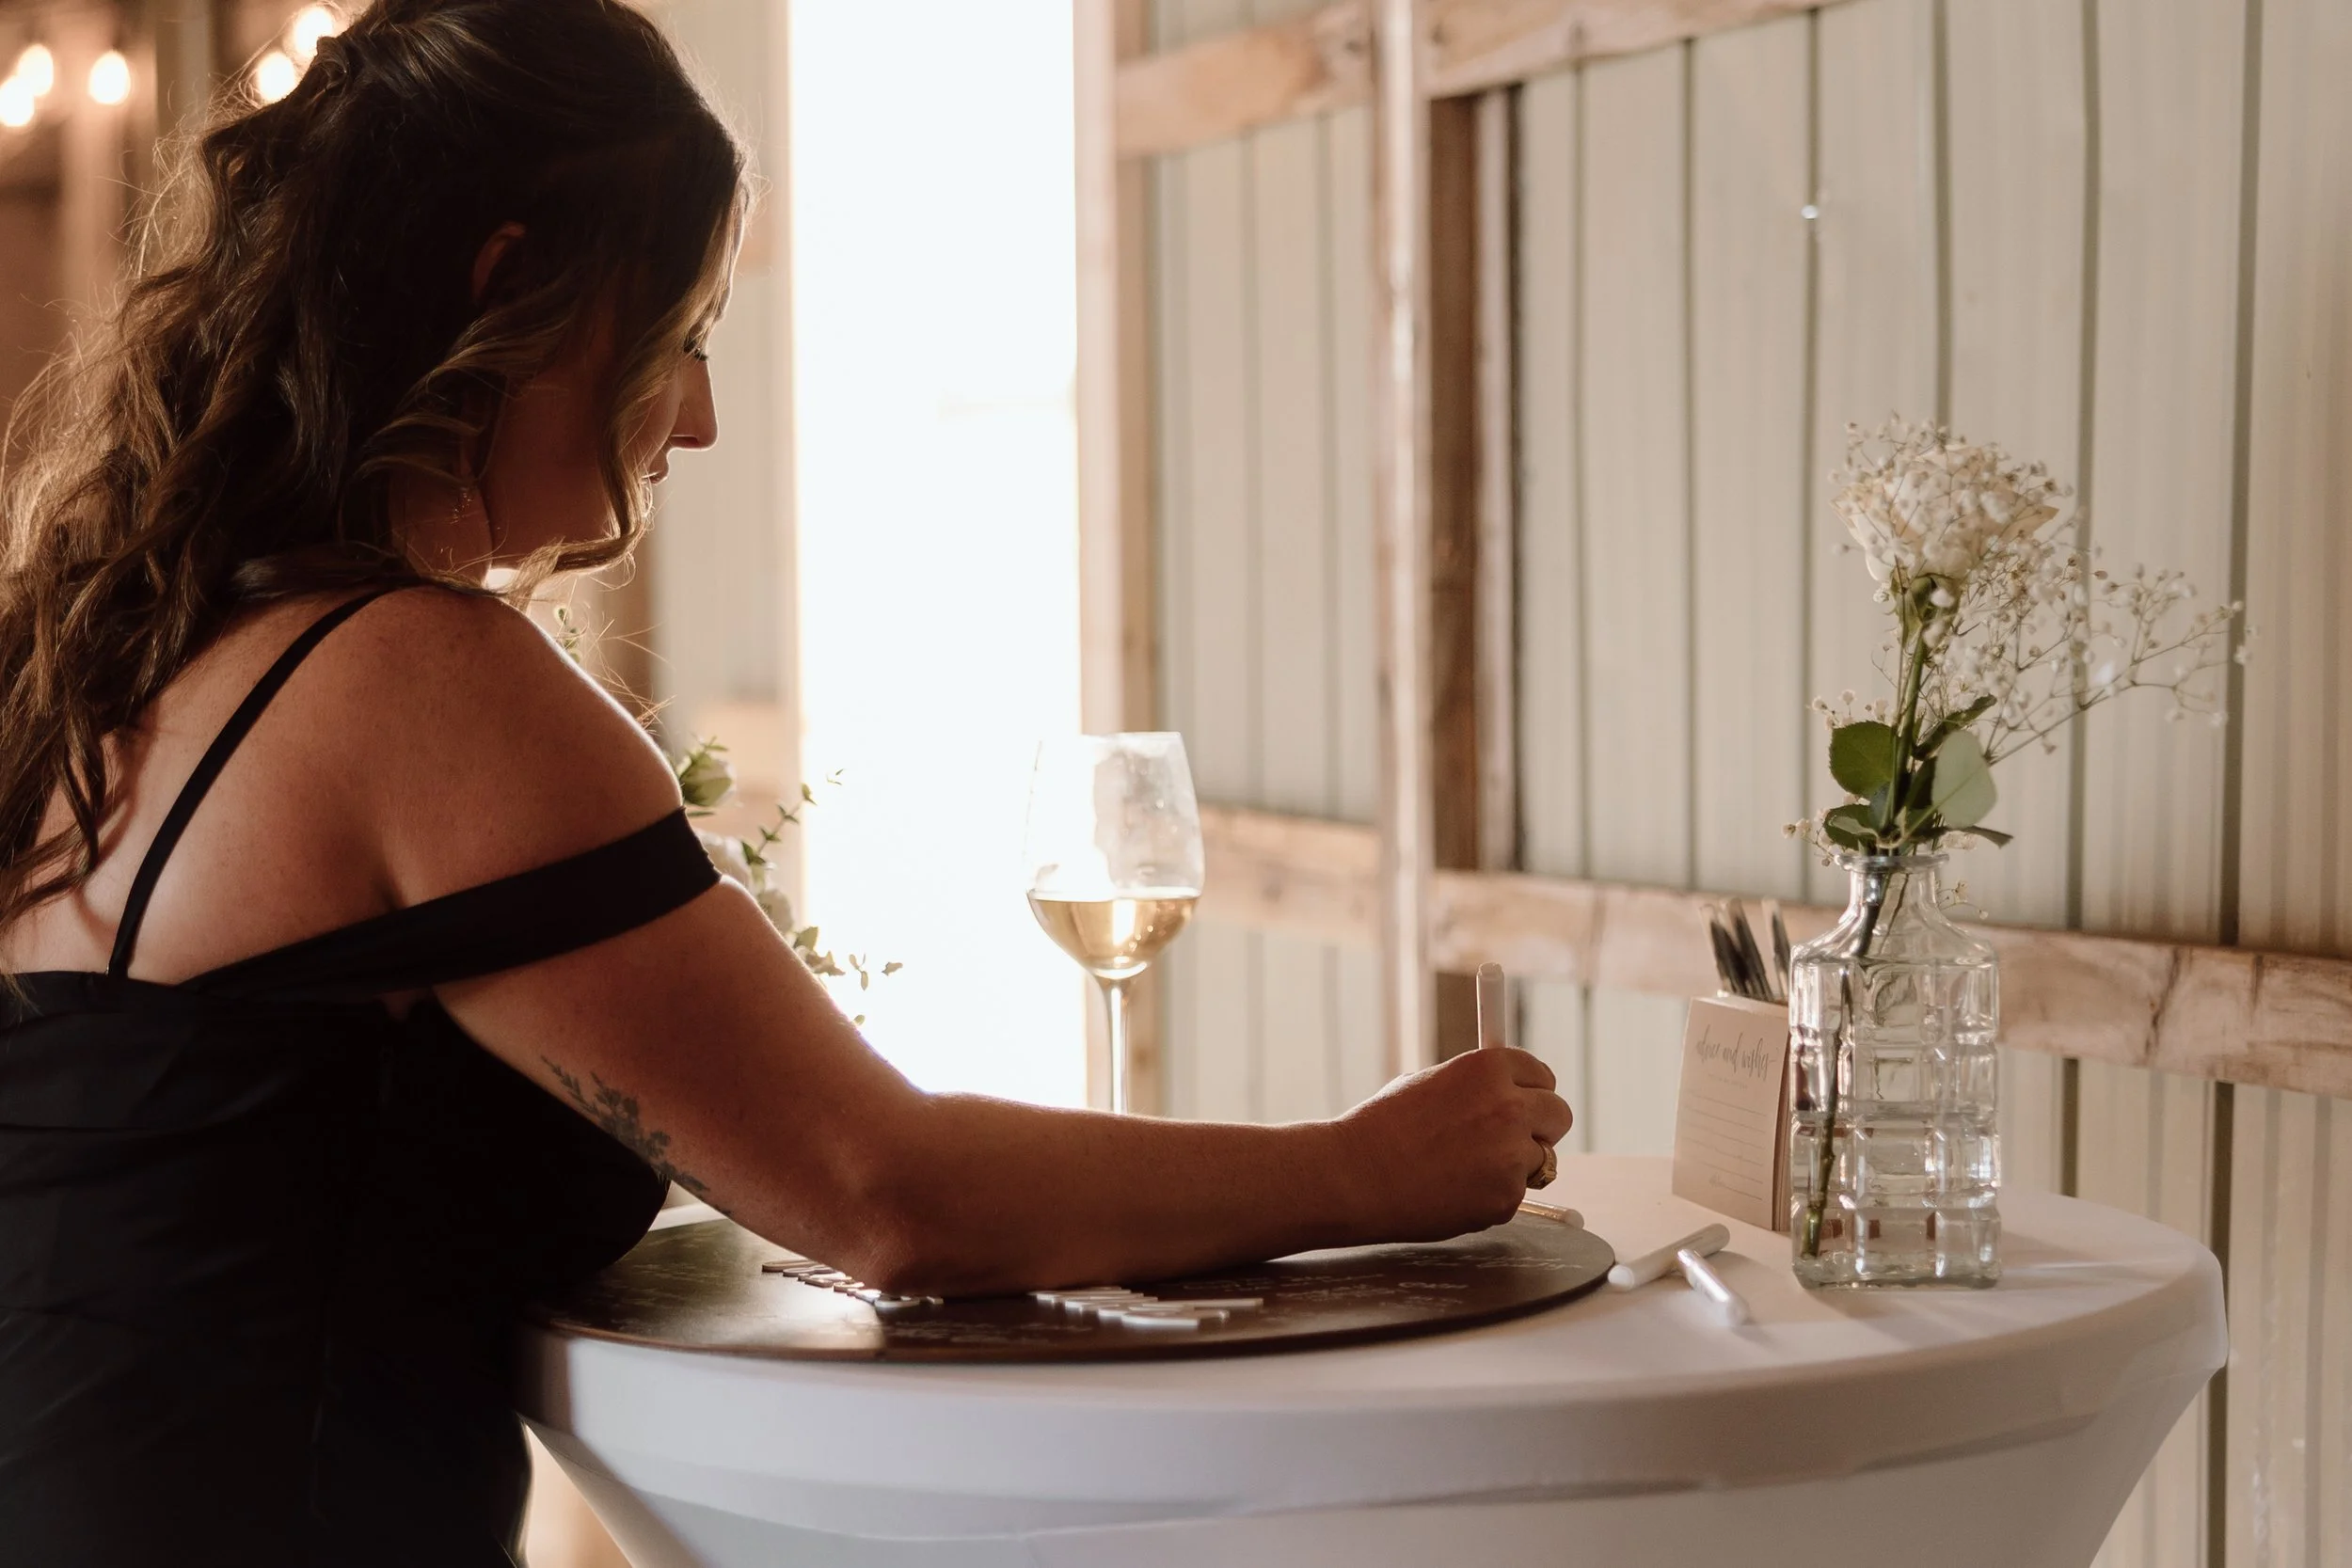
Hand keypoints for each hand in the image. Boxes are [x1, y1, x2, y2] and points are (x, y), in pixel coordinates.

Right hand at [1331, 1048, 1573, 1242]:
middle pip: (1560, 1115)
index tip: (1522, 1102)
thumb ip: (1475, 1087)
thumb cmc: (1382, 1127)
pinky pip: (1514, 1194)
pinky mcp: (1506, 1198)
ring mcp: (1511, 1155)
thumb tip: (1509, 1092)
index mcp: (1488, 1068)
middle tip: (1512, 1138)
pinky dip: (1491, 1196)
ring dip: (1516, 1165)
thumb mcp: (1429, 1083)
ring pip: (1542, 1160)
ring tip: (1465, 1168)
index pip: (1542, 1074)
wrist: (1354, 1175)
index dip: (1530, 1091)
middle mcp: (1509, 1107)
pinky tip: (1453, 1191)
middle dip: (1541, 1127)